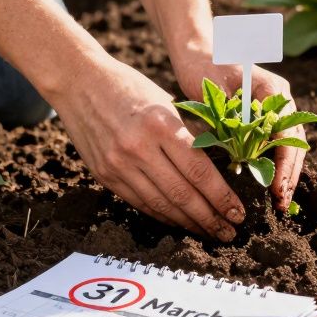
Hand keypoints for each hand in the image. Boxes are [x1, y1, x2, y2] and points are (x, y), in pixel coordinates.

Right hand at [43, 55, 244, 240]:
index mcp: (161, 124)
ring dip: (188, 223)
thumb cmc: (129, 87)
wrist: (79, 82)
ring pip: (161, 205)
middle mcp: (138, 148)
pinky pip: (140, 203)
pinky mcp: (104, 175)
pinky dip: (163, 215)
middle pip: (182, 195)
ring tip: (209, 232)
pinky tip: (180, 222)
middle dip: (210, 218)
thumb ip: (190, 134)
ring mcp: (118, 164)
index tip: (237, 212)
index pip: (199, 171)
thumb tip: (223, 166)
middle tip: (229, 233)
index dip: (221, 197)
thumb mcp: (166, 103)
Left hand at [172, 55, 307, 210]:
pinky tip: (271, 186)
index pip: (286, 134)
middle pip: (294, 143)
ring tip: (280, 200)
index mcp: (274, 91)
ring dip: (286, 173)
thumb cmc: (206, 66)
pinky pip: (275, 144)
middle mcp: (280, 100)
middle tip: (282, 203)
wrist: (199, 51)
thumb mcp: (217, 93)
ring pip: (289, 146)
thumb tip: (245, 156)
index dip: (284, 164)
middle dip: (289, 175)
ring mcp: (274, 109)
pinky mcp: (262, 117)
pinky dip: (275, 165)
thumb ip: (233, 121)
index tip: (277, 188)